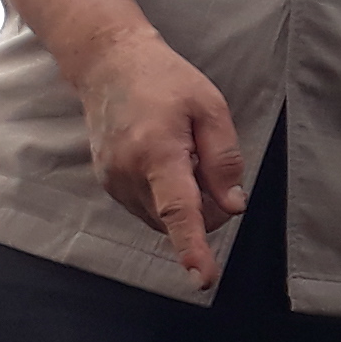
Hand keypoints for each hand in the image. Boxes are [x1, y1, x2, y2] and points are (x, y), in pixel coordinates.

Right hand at [76, 30, 245, 286]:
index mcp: (157, 153)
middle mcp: (128, 174)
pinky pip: (148, 208)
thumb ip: (224, 159)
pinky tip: (165, 160)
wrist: (108, 64)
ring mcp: (113, 182)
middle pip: (180, 219)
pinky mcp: (108, 184)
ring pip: (164, 219)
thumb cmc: (164, 79)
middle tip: (207, 159)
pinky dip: (166, 195)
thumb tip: (232, 206)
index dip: (194, 248)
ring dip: (185, 201)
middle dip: (206, 205)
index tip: (203, 278)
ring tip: (182, 153)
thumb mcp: (210, 107)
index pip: (179, 212)